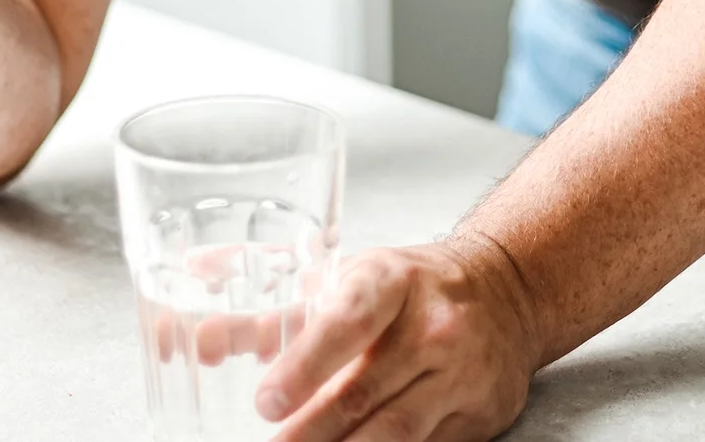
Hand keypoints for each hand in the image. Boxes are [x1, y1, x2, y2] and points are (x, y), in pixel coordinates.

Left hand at [258, 234, 542, 441]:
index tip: (267, 400)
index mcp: (393, 280)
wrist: (506, 291)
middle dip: (309, 432)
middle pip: (364, 391)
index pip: (348, 322)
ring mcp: (461, 375)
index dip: (306, 364)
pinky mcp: (479, 417)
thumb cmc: (408, 285)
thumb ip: (269, 312)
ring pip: (396, 433)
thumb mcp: (344, 277)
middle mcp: (433, 327)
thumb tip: (198, 341)